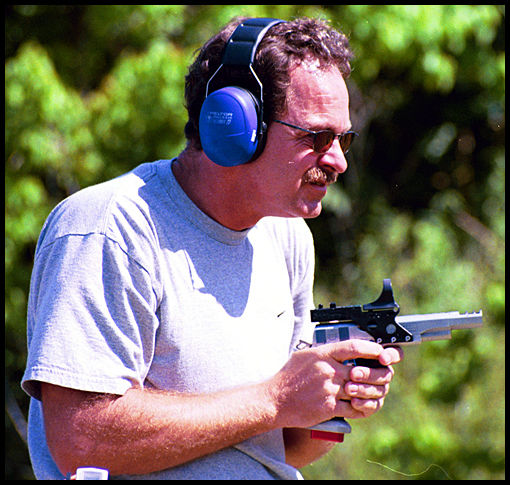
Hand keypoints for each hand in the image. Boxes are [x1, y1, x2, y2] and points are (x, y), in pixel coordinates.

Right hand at [269, 340, 402, 428]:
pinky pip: (352, 408)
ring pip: (360, 391)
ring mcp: (329, 389)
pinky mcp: (328, 407)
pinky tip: (361, 405)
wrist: (276, 400)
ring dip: (370, 392)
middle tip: (384, 375)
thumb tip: (340, 348)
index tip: (381, 352)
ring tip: (374, 391)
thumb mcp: (304, 355)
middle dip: (377, 374)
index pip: (354, 347)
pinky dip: (360, 407)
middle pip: (362, 371)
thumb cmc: (289, 376)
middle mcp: (327, 370)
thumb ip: (324, 351)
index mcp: (322, 354)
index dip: (372, 349)